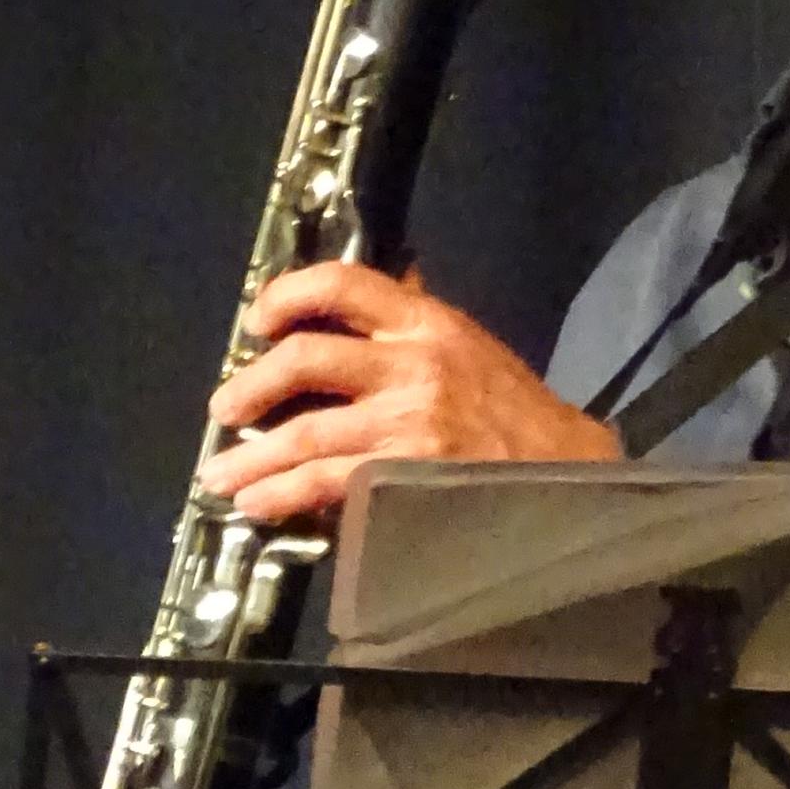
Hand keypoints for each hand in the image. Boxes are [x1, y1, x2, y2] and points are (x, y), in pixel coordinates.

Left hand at [197, 260, 622, 527]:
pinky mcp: (403, 478)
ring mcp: (406, 425)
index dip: (288, 294)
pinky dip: (285, 494)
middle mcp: (412, 366)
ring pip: (307, 434)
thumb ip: (411, 325)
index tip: (257, 319)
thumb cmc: (516, 414)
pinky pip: (327, 483)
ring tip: (223, 477)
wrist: (567, 474)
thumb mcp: (469, 347)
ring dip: (253, 459)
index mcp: (427, 323)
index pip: (345, 285)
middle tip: (224, 409)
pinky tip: (261, 503)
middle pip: (306, 359)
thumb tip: (355, 303)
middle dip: (252, 385)